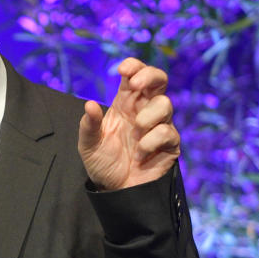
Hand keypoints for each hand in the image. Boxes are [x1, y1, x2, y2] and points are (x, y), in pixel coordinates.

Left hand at [78, 58, 179, 190]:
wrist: (116, 191)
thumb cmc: (103, 164)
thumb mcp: (89, 145)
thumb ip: (89, 125)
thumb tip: (89, 104)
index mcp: (125, 104)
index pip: (135, 76)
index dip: (134, 67)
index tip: (122, 70)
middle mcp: (144, 110)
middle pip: (159, 80)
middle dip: (150, 76)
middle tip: (135, 85)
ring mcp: (159, 126)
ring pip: (165, 104)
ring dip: (148, 116)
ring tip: (135, 131)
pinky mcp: (170, 144)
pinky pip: (167, 132)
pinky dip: (151, 141)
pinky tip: (140, 153)